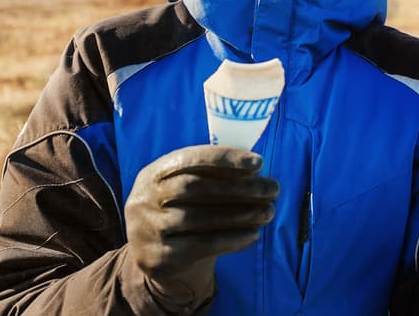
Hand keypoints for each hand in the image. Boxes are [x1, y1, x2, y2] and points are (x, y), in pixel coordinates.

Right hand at [124, 145, 278, 309]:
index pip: (190, 158)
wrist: (159, 261)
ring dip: (241, 214)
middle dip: (240, 187)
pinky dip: (231, 239)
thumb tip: (256, 168)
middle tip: (273, 189)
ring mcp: (147, 229)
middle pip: (195, 188)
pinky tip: (253, 234)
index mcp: (154, 173)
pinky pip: (201, 246)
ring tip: (269, 212)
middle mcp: (144, 199)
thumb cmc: (185, 213)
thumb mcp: (189, 191)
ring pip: (199, 218)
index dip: (225, 158)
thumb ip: (214, 176)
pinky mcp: (158, 258)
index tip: (259, 163)